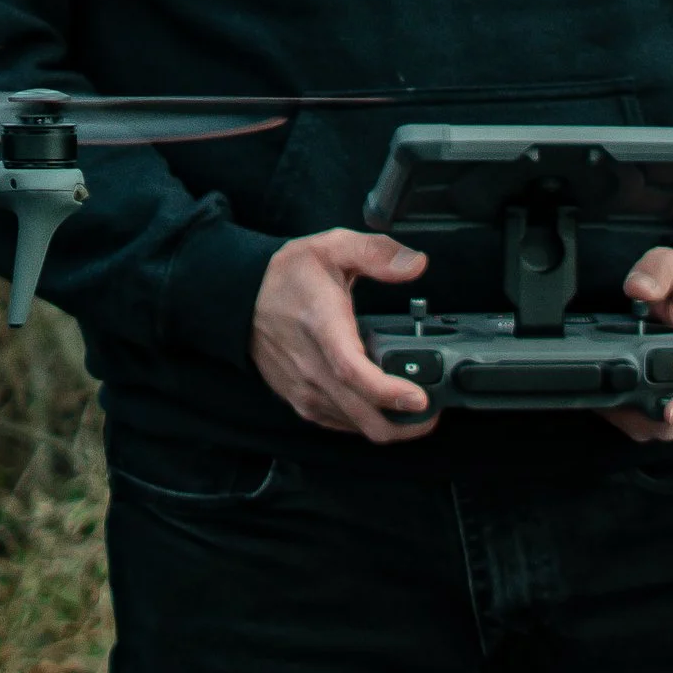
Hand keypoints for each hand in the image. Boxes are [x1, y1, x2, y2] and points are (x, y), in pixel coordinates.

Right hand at [249, 229, 442, 441]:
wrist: (240, 297)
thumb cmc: (286, 276)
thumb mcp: (331, 247)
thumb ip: (376, 253)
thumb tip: (415, 264)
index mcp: (323, 325)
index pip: (352, 370)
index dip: (388, 392)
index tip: (419, 397)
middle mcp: (310, 364)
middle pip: (360, 413)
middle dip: (403, 424)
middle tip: (432, 413)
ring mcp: (303, 386)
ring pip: (352, 425)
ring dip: (387, 426)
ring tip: (413, 413)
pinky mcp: (298, 398)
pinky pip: (336, 424)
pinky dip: (362, 424)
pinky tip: (380, 413)